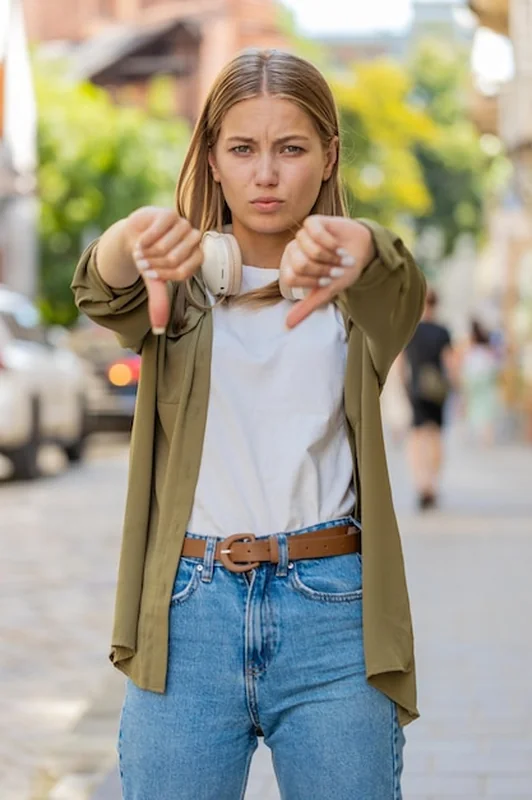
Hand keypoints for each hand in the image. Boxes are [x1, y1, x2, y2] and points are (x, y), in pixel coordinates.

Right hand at [125, 207, 202, 332]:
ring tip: (143, 250)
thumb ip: (159, 303)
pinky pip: (157, 233)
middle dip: (154, 263)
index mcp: (196, 256)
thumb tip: (158, 331)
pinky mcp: (169, 214)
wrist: (136, 234)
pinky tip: (141, 240)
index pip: (183, 272)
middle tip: (145, 260)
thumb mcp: (155, 282)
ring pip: (165, 247)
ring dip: (148, 252)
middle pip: (174, 259)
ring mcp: (183, 225)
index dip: (164, 274)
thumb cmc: (151, 258)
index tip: (152, 272)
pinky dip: (145, 241)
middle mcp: (194, 239)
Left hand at [281, 216, 375, 328]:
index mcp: (291, 268)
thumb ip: (307, 306)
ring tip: (340, 257)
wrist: (362, 251)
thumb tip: (287, 325)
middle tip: (337, 269)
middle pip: (301, 265)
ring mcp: (301, 236)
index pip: (291, 278)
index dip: (312, 281)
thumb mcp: (326, 291)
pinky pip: (315, 233)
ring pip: (310, 250)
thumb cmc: (343, 271)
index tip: (328, 280)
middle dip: (323, 270)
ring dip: (330, 257)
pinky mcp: (312, 222)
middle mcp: (293, 251)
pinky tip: (338, 245)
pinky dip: (330, 243)